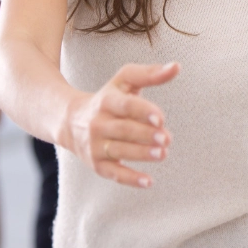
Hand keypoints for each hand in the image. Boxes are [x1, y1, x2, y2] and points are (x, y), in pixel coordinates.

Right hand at [62, 62, 178, 188]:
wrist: (70, 121)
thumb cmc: (107, 98)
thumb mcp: (124, 81)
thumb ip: (150, 74)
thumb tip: (176, 66)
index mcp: (106, 101)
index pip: (125, 105)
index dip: (142, 111)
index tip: (161, 117)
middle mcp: (98, 123)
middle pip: (124, 130)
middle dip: (146, 135)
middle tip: (167, 139)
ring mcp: (96, 145)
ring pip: (120, 151)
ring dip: (142, 154)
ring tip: (163, 154)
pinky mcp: (97, 164)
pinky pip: (114, 173)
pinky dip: (131, 179)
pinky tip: (149, 181)